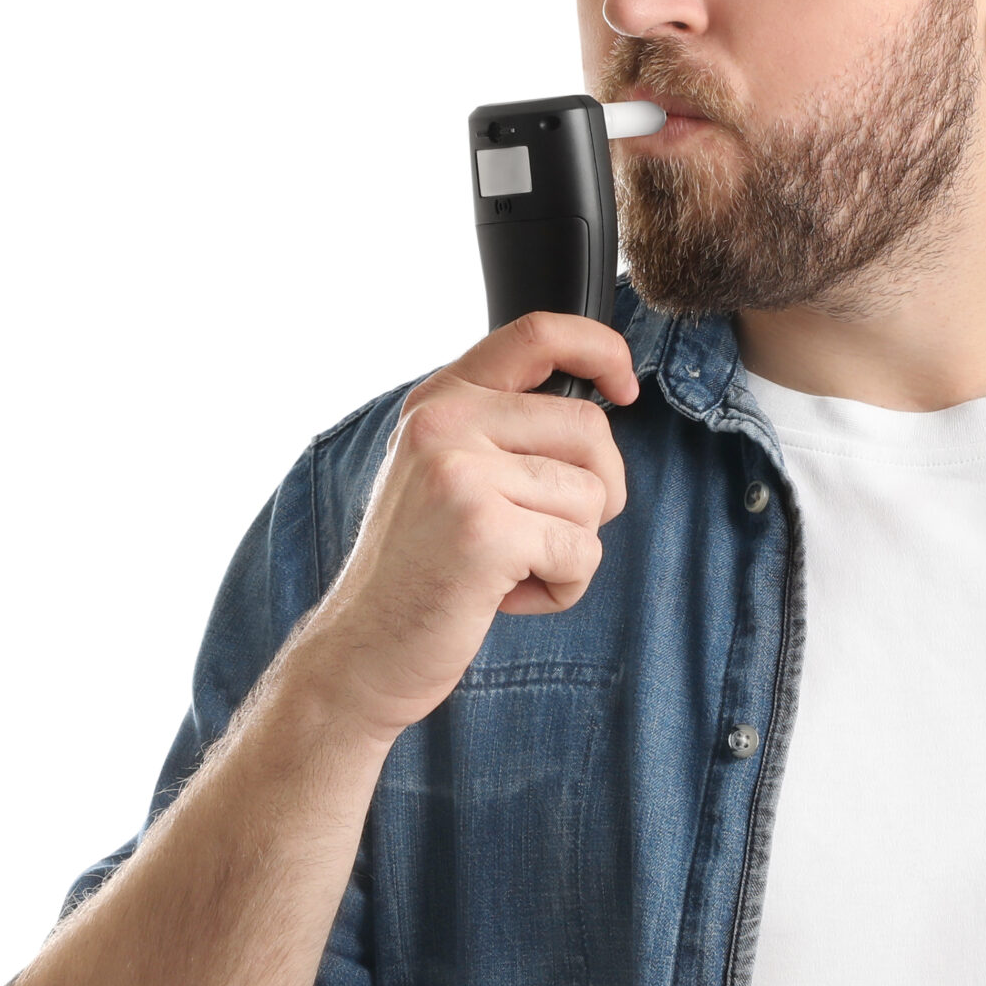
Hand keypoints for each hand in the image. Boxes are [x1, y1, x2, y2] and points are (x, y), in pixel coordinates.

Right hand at [285, 314, 639, 742]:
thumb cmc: (421, 569)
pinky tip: (507, 597)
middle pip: (590, 428)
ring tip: (509, 569)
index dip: (601, 349)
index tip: (625, 386)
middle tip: (548, 534)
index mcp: (440, 400)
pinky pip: (582, 551)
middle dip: (599, 490)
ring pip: (592, 496)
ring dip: (571, 548)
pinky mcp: (484, 530)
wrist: (361, 651)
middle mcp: (445, 423)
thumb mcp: (445, 473)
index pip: (537, 334)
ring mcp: (460, 473)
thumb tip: (601, 401)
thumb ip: (501, 429)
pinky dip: (563, 587)